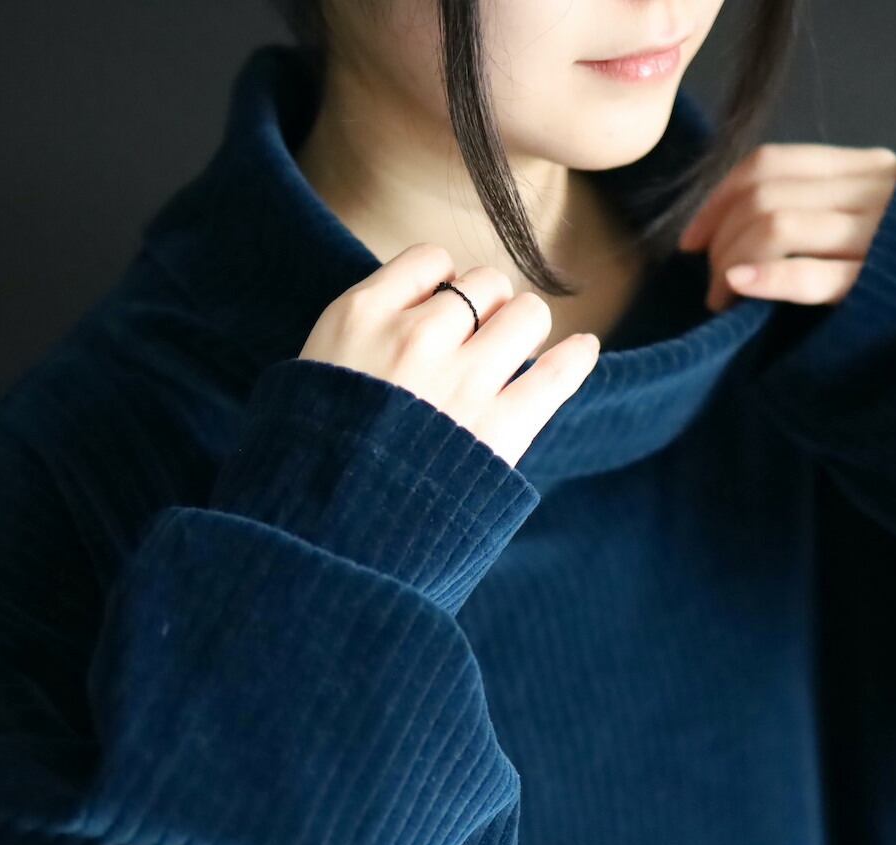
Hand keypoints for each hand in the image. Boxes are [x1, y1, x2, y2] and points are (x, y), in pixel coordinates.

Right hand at [298, 243, 600, 468]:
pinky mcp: (499, 428)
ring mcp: (462, 382)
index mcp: (362, 316)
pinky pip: (557, 372)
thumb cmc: (312, 458)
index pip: (430, 260)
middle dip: (488, 308)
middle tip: (478, 341)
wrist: (321, 533)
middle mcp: (417, 337)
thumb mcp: (313, 372)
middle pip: (485, 284)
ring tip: (513, 355)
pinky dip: (576, 357)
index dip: (443, 283)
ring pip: (526, 314)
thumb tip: (420, 308)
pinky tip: (583, 349)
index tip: (441, 310)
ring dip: (524, 330)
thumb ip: (362, 334)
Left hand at [675, 143, 895, 313]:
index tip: (692, 241)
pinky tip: (738, 288)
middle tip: (712, 286)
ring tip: (723, 300)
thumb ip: (812, 210)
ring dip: (730, 263)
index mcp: (865, 169)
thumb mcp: (860, 227)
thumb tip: (726, 224)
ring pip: (776, 224)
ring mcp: (878, 234)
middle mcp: (873, 191)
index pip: (770, 164)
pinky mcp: (876, 284)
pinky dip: (765, 277)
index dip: (718, 198)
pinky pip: (809, 273)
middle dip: (720, 238)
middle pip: (765, 194)